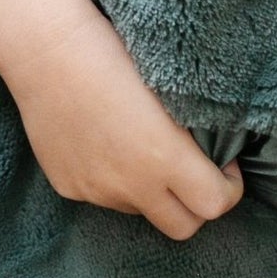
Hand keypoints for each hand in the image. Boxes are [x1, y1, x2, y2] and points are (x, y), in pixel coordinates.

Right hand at [2, 0, 244, 240]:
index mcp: (164, 157)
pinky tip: (105, 141)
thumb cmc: (113, 53)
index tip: (224, 164)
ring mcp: (96, 191)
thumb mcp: (169, 90)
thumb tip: (212, 155)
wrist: (47, 50)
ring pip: (140, 210)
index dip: (229, 188)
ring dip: (151, 191)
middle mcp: (131, 184)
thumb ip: (191, 135)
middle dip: (196, 205)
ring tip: (141, 147)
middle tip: (196, 173)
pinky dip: (114, 180)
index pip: (215, 205)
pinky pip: (104, 196)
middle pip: (182, 227)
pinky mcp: (68, 187)